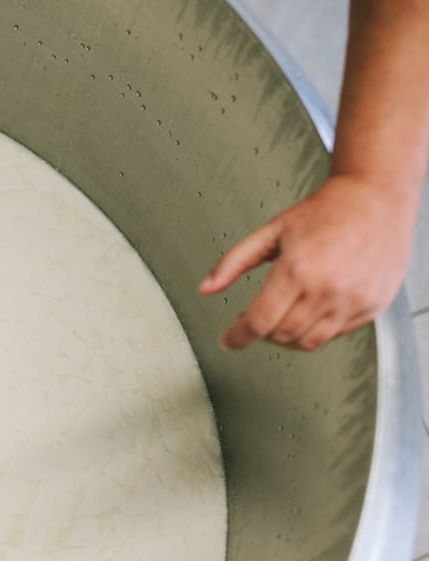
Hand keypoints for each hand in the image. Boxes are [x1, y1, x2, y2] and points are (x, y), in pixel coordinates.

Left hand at [199, 175, 414, 350]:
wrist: (375, 198)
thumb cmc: (325, 211)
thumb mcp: (271, 232)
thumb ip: (233, 262)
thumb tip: (205, 287)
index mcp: (297, 270)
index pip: (259, 322)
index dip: (238, 337)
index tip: (228, 341)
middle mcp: (327, 289)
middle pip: (282, 336)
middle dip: (261, 333)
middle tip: (255, 321)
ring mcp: (353, 300)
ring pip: (309, 342)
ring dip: (288, 337)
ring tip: (281, 318)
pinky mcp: (372, 306)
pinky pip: (336, 335)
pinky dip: (317, 330)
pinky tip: (310, 311)